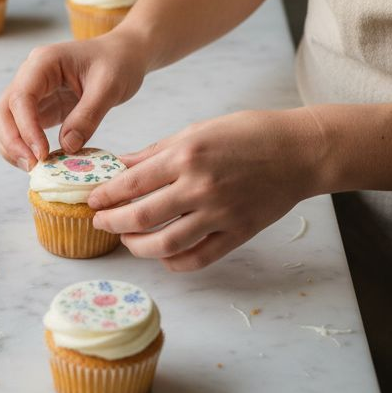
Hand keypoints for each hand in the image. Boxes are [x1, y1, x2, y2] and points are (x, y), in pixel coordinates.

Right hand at [0, 32, 149, 170]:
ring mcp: (32, 92)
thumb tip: (67, 147)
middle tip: (32, 167)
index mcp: (44, 62)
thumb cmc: (118, 63)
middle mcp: (30, 76)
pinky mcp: (40, 107)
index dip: (26, 129)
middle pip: (3, 111)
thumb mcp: (109, 87)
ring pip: (5, 123)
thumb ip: (88, 116)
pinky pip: (21, 129)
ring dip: (12, 148)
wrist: (123, 54)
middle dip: (11, 142)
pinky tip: (40, 162)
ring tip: (34, 169)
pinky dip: (24, 147)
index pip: (21, 97)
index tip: (41, 154)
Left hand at [88, 108, 326, 270]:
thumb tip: (122, 166)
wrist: (298, 151)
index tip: (93, 201)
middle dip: (113, 223)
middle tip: (101, 222)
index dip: (106, 196)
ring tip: (127, 240)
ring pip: (166, 244)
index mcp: (187, 155)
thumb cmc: (249, 133)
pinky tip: (163, 255)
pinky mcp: (238, 232)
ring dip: (138, 247)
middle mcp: (200, 186)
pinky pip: (199, 257)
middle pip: (142, 216)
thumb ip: (157, 152)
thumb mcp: (198, 130)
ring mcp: (220, 213)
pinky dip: (175, 262)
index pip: (132, 183)